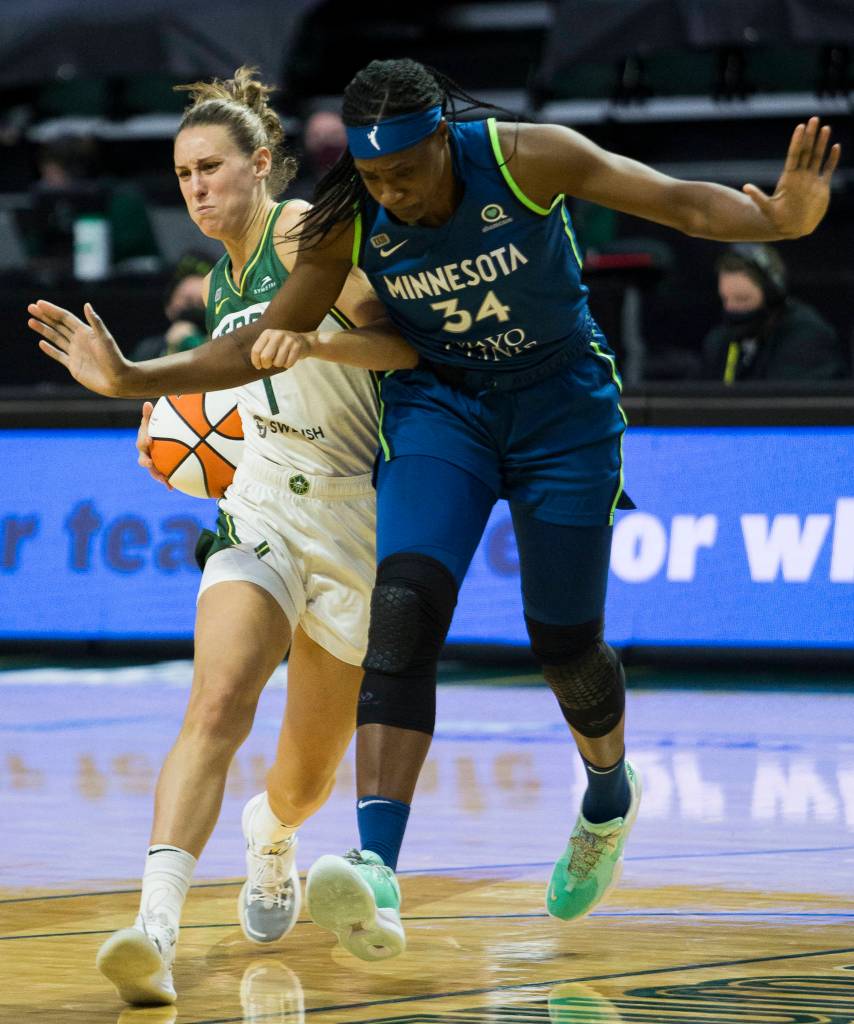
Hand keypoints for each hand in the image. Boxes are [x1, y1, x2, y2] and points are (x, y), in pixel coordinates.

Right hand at [27, 300, 132, 396]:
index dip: (52, 310)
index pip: (65, 318)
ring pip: (56, 338)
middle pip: (58, 325)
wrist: (118, 380)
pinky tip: (41, 343)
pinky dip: (50, 349)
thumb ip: (95, 322)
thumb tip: (86, 305)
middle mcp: (79, 340)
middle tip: (30, 307)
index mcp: (86, 332)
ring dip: (44, 330)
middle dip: (45, 316)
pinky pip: (59, 355)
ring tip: (30, 321)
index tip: (39, 303)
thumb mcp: (104, 339)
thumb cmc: (114, 358)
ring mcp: (75, 353)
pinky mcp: (74, 365)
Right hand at [137, 400, 172, 488]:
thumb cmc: (155, 428)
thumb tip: (147, 403)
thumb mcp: (152, 421)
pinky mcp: (159, 469)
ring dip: (157, 476)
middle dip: (146, 462)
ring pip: (152, 471)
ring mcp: (152, 463)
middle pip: (143, 459)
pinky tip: (172, 488)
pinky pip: (162, 476)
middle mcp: (145, 454)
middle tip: (150, 463)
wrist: (158, 440)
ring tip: (164, 480)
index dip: (144, 441)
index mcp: (143, 442)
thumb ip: (149, 415)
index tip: (150, 440)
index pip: (141, 441)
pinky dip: (167, 482)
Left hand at [251, 329, 314, 369]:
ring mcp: (288, 340)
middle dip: (266, 365)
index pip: (256, 350)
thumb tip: (256, 364)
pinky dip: (288, 365)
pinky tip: (289, 359)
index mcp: (267, 333)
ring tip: (282, 359)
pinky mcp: (297, 346)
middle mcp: (277, 334)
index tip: (259, 366)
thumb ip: (261, 350)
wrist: (303, 341)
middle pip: (265, 357)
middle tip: (269, 365)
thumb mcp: (270, 342)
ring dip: (279, 365)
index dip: (256, 361)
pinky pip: (288, 364)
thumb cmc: (282, 345)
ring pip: (277, 362)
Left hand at [743, 117, 840, 237]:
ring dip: (822, 143)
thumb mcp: (767, 208)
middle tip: (814, 118)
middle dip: (810, 135)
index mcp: (789, 178)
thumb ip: (758, 197)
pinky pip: (827, 169)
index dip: (797, 141)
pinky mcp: (821, 187)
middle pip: (806, 151)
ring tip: (825, 128)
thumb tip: (745, 187)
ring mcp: (811, 180)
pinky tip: (835, 147)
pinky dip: (832, 159)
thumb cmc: (777, 220)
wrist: (790, 229)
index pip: (794, 155)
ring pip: (817, 157)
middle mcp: (800, 176)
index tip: (800, 127)